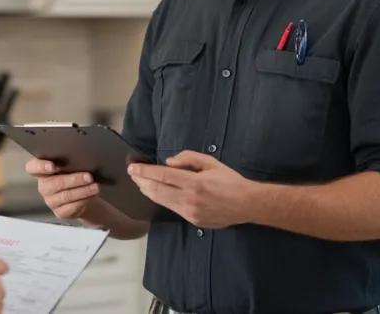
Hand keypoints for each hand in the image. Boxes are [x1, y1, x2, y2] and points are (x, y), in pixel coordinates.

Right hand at [25, 158, 99, 219]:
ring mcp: (50, 200)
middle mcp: (44, 186)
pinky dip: (84, 200)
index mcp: (42, 171)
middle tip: (88, 176)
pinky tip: (92, 195)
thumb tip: (82, 159)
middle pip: (55, 183)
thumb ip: (70, 161)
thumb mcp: (70, 165)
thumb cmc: (74, 174)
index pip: (32, 168)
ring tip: (95, 186)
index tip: (52, 166)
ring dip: (83, 191)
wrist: (82, 193)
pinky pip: (72, 207)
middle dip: (74, 180)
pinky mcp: (60, 212)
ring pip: (66, 196)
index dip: (40, 167)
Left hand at [128, 150, 255, 228]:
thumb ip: (188, 158)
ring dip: (148, 191)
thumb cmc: (230, 181)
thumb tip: (168, 162)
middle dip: (142, 181)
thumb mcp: (211, 162)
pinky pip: (172, 208)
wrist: (246, 204)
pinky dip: (161, 199)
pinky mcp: (192, 220)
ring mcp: (190, 212)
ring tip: (140, 183)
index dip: (145, 171)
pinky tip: (157, 193)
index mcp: (195, 183)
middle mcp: (190, 199)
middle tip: (133, 174)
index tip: (133, 167)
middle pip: (157, 190)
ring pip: (161, 201)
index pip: (163, 175)